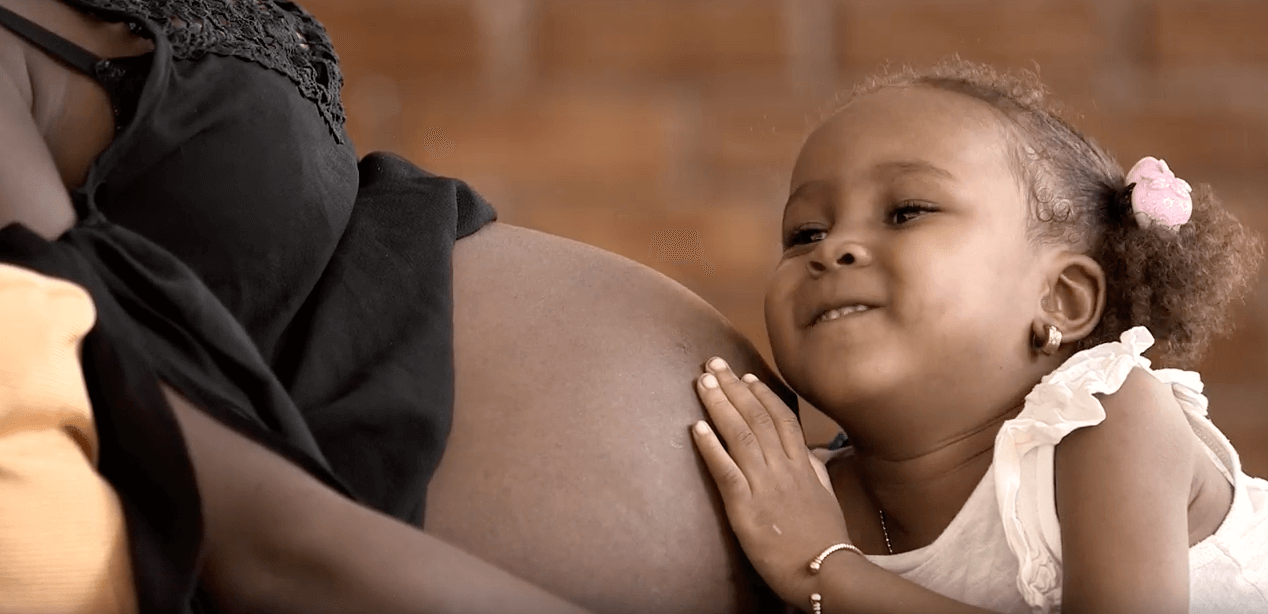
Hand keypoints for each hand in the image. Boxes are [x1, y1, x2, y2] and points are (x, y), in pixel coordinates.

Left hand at [690, 357, 852, 603]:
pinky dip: (711, 447)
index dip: (762, 394)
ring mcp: (765, 487)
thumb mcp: (826, 498)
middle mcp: (784, 470)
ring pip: (741, 436)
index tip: (746, 376)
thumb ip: (815, 471)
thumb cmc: (826, 540)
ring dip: (719, 406)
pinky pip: (726, 471)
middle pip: (757, 418)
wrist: (826, 573)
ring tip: (703, 382)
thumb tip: (808, 453)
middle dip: (733, 388)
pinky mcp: (747, 509)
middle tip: (713, 363)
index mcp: (803, 466)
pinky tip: (696, 428)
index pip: (782, 419)